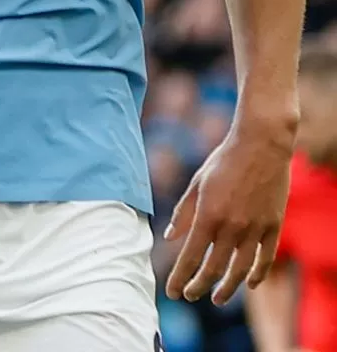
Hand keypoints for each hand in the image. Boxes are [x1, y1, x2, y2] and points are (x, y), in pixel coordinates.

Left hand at [165, 117, 293, 304]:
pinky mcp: (274, 226)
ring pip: (240, 270)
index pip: (190, 257)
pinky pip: (266, 258)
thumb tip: (170, 238)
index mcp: (207, 216)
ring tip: (217, 299)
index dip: (180, 278)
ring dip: (227, 288)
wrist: (262, 145)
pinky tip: (249, 284)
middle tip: (191, 296)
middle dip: (199, 287)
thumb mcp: (196, 184)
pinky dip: (257, 273)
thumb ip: (183, 213)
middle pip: (214, 269)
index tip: (172, 292)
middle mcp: (231, 227)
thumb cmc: (223, 161)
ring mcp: (255, 228)